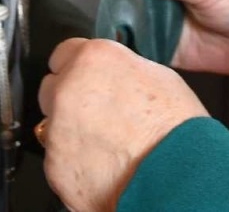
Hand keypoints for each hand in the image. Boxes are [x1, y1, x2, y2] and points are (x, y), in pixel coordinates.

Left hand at [38, 37, 208, 211]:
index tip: (84, 80)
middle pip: (52, 90)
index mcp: (92, 60)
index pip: (63, 54)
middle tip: (98, 116)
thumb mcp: (156, 77)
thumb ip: (119, 71)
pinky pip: (59, 161)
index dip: (77, 69)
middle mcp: (67, 90)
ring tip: (107, 147)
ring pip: (53, 128)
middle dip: (68, 101)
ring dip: (71, 133)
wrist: (176, 176)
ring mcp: (57, 130)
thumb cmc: (175, 129)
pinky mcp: (54, 167)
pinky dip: (74, 164)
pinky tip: (102, 167)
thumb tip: (111, 78)